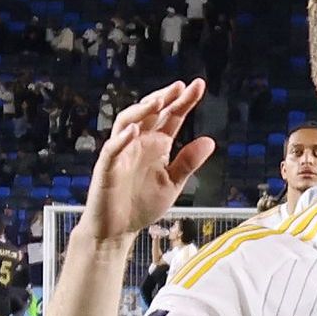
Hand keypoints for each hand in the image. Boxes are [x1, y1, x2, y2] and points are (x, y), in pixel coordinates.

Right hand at [77, 81, 217, 251]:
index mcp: (156, 145)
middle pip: (150, 113)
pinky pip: (112, 150)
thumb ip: (188, 162)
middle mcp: (138, 143)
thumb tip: (209, 141)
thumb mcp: (172, 183)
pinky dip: (122, 139)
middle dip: (164, 98)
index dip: (183, 101)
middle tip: (180, 87)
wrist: (117, 230)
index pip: (171, 117)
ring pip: (128, 123)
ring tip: (159, 101)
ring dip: (142, 111)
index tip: (199, 85)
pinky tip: (135, 131)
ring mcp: (121, 153)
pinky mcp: (107, 168)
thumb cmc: (141, 205)